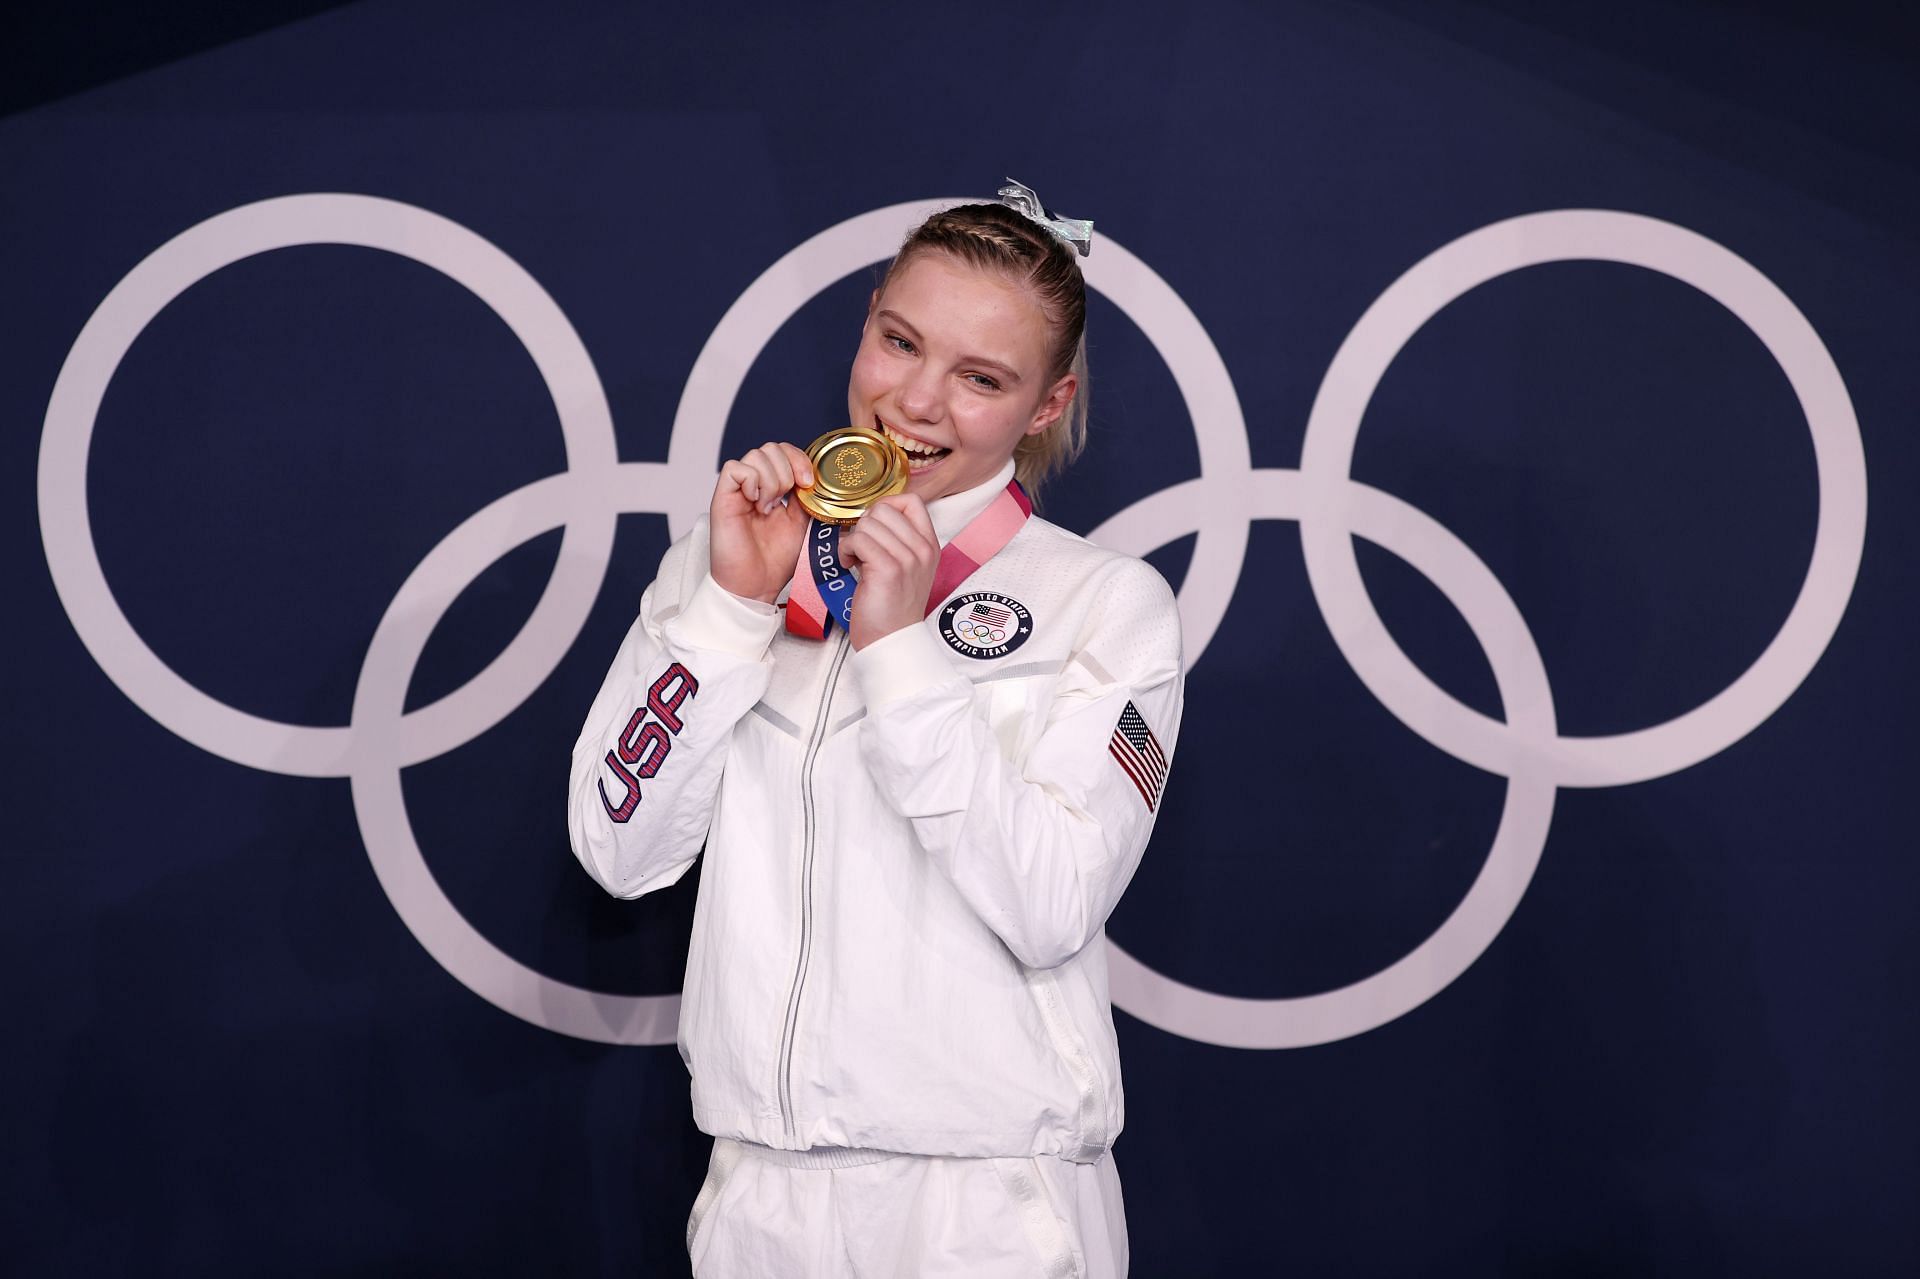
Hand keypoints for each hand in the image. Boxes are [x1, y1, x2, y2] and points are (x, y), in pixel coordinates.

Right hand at [710, 442, 812, 602]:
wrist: (756, 585)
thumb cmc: (775, 560)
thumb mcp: (802, 523)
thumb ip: (806, 498)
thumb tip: (816, 478)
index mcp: (773, 488)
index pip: (784, 452)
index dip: (799, 459)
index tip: (808, 483)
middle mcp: (754, 486)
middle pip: (770, 448)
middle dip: (788, 468)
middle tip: (788, 497)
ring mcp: (738, 491)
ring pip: (756, 455)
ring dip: (771, 480)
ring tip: (769, 507)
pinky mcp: (722, 498)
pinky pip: (735, 469)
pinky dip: (752, 482)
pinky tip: (757, 504)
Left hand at [838, 494, 939, 650]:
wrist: (891, 640)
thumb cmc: (891, 606)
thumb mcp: (906, 567)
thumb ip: (897, 540)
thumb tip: (871, 515)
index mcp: (929, 545)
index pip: (911, 500)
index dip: (886, 507)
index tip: (874, 528)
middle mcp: (923, 549)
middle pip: (884, 508)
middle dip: (865, 525)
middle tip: (861, 548)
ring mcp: (908, 559)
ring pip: (868, 522)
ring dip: (853, 539)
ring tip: (855, 559)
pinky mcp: (889, 570)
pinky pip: (858, 539)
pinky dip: (845, 550)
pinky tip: (848, 565)